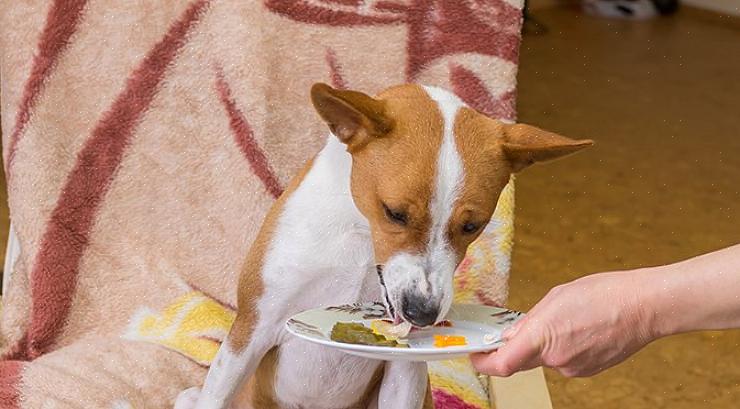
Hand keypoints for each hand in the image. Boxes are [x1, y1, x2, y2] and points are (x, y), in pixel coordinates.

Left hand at [471, 271, 655, 376]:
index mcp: (542, 337)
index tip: (475, 354)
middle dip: (517, 345)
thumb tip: (512, 334)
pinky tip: (579, 329)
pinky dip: (564, 347)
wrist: (645, 307)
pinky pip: (564, 361)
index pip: (501, 364)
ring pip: (545, 358)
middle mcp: (555, 358)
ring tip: (566, 319)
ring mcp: (573, 368)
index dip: (483, 362)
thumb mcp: (556, 297)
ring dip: (545, 343)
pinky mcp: (587, 371)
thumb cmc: (605, 294)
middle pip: (522, 359)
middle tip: (521, 326)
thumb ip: (530, 319)